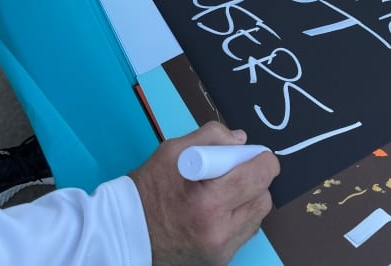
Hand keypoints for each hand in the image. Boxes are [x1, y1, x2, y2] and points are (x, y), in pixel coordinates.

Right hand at [129, 122, 279, 265]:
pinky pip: (245, 232)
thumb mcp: (173, 151)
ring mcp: (221, 251)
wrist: (125, 232)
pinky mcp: (220, 260)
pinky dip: (239, 217)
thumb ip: (212, 137)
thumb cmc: (147, 190)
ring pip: (257, 217)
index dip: (264, 161)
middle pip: (263, 199)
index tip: (259, 155)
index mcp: (207, 203)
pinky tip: (218, 210)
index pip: (258, 178)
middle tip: (237, 171)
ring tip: (223, 192)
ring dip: (248, 200)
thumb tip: (241, 140)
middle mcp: (218, 232)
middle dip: (256, 180)